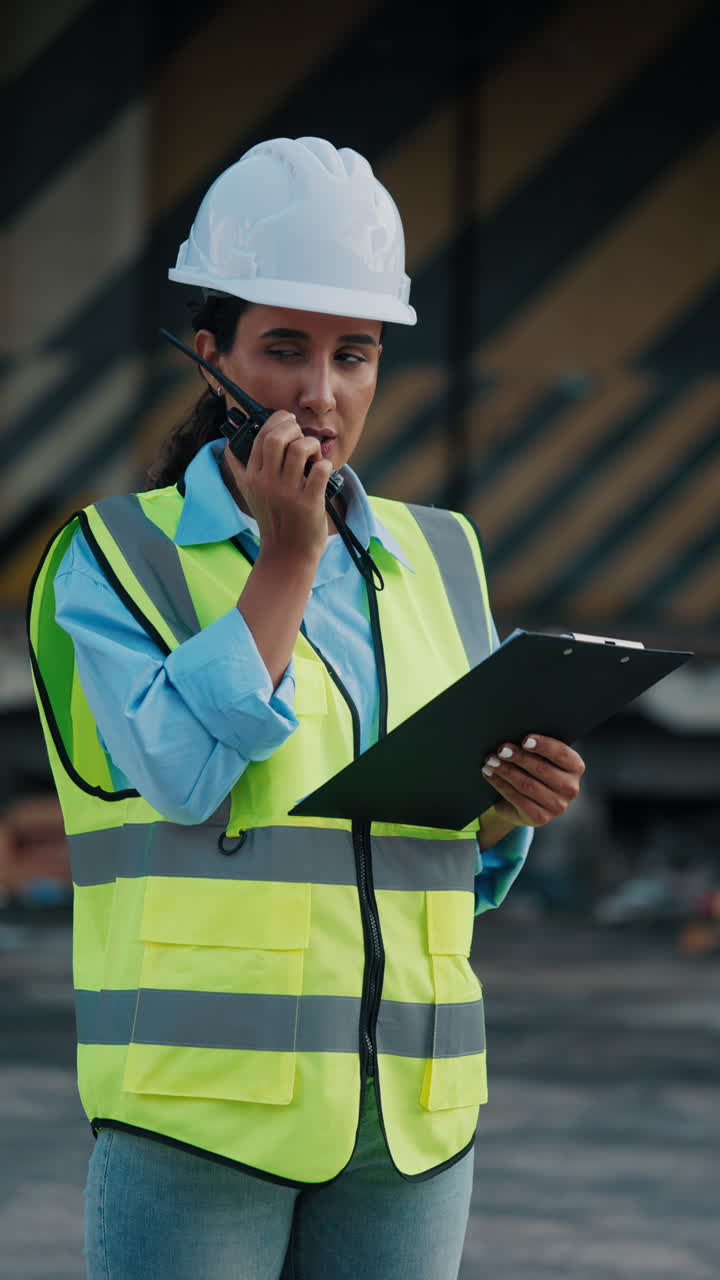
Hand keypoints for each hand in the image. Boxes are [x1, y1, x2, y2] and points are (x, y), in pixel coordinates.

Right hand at [223, 411, 331, 563]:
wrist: (287, 554)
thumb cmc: (273, 520)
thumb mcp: (249, 495)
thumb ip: (239, 469)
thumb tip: (228, 446)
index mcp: (252, 477)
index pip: (261, 436)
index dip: (278, 421)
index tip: (289, 423)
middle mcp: (267, 483)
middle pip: (277, 437)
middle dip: (293, 428)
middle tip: (301, 437)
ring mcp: (288, 493)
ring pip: (301, 449)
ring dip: (312, 446)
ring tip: (314, 457)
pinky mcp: (309, 503)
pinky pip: (321, 470)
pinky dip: (326, 465)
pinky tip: (323, 472)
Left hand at [480, 734, 584, 828]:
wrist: (522, 803)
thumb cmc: (531, 770)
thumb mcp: (539, 758)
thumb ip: (534, 748)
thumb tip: (514, 733)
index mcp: (575, 767)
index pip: (562, 754)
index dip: (544, 746)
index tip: (525, 740)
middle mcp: (570, 788)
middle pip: (542, 769)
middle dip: (518, 757)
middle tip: (501, 749)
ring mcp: (557, 806)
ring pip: (527, 784)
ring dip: (506, 771)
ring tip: (490, 761)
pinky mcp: (540, 818)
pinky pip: (517, 798)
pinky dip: (500, 784)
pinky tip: (489, 774)